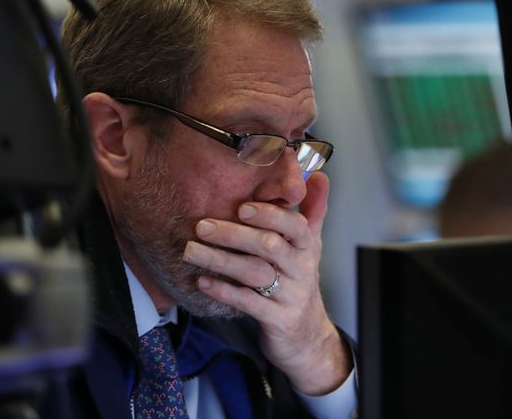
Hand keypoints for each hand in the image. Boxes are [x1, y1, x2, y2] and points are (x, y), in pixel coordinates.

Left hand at [183, 172, 351, 394]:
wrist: (308, 337)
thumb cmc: (300, 282)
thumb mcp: (310, 246)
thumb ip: (313, 210)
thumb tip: (319, 175)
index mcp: (308, 247)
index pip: (295, 225)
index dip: (270, 215)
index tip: (242, 207)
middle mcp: (303, 269)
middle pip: (270, 246)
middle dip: (234, 234)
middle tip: (201, 225)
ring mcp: (292, 296)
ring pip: (255, 273)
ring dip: (221, 260)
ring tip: (191, 250)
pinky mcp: (279, 320)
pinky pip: (248, 303)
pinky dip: (224, 291)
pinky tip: (202, 281)